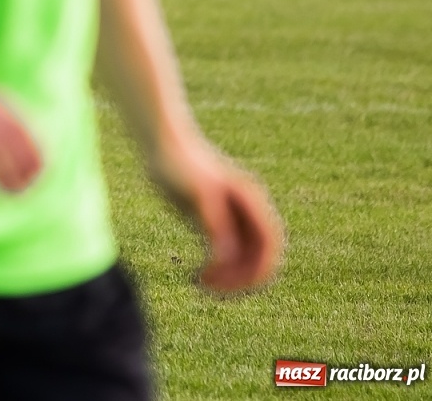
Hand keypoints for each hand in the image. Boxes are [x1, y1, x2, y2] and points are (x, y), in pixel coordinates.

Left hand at [150, 137, 282, 292]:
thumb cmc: (178, 164)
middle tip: (212, 287)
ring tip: (202, 283)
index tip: (239, 286)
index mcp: (250, 200)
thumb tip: (226, 258)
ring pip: (243, 258)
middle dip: (242, 276)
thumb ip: (214, 225)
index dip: (261, 268)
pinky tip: (199, 276)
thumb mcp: (196, 195)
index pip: (269, 243)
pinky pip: (226, 255)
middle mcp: (247, 211)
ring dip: (231, 276)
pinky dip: (218, 269)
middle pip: (259, 255)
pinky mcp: (215, 223)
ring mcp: (233, 218)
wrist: (161, 144)